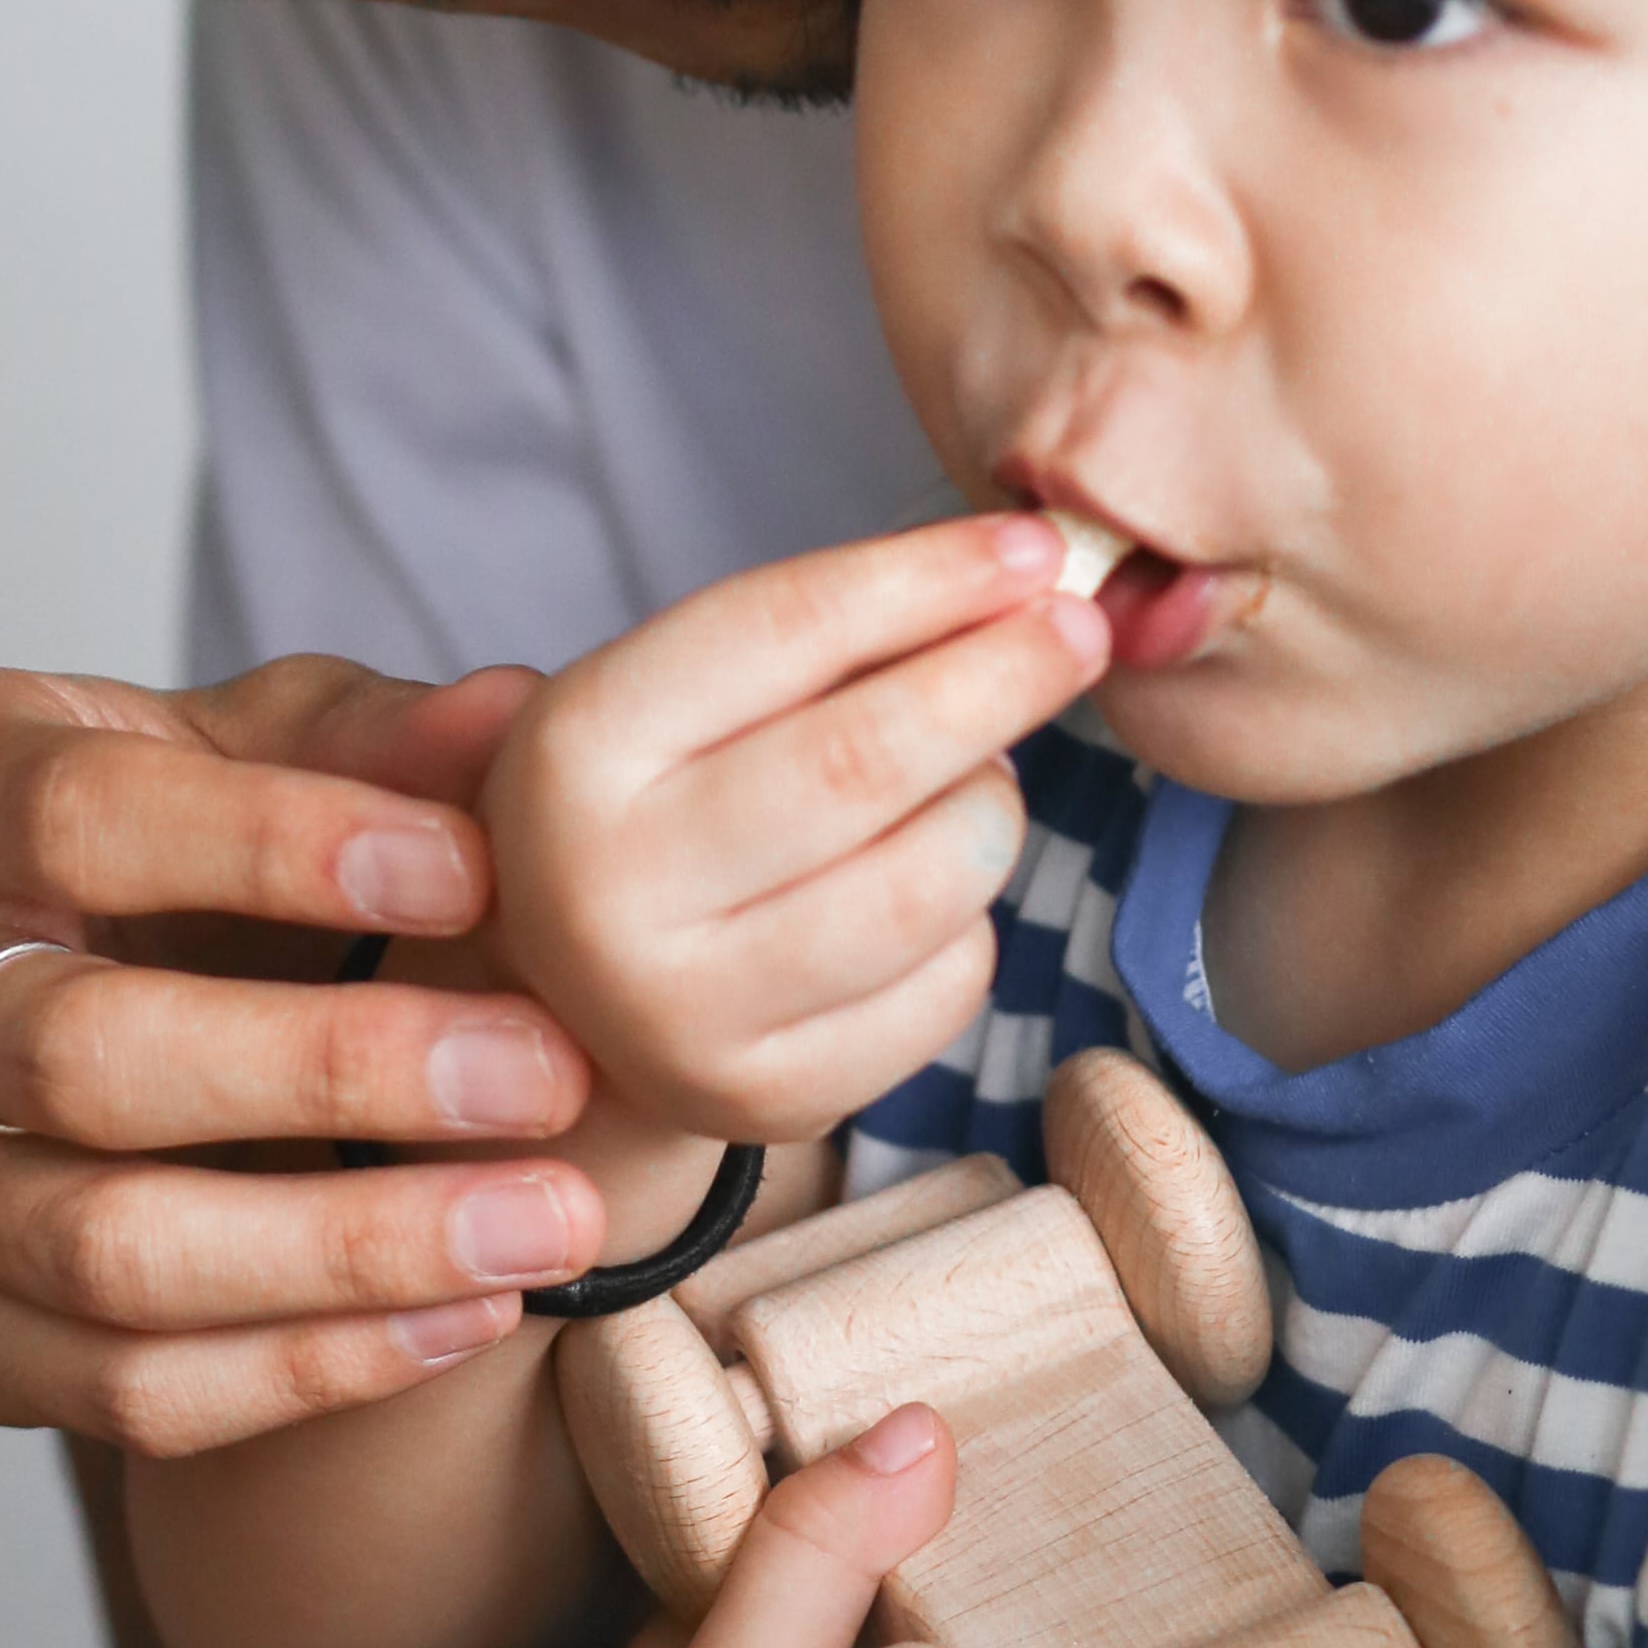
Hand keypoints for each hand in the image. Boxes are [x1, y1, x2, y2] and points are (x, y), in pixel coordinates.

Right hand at [0, 651, 618, 1456]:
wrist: (60, 990)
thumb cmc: (174, 836)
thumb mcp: (258, 741)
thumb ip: (377, 735)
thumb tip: (518, 722)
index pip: (77, 819)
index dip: (278, 845)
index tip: (478, 872)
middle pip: (78, 1059)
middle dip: (335, 1070)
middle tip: (546, 1076)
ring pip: (101, 1254)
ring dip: (350, 1251)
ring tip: (544, 1226)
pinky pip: (117, 1391)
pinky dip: (310, 1365)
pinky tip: (469, 1313)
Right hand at [480, 520, 1107, 1166]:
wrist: (570, 993)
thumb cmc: (662, 796)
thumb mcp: (682, 690)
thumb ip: (824, 626)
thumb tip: (1021, 577)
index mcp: (577, 748)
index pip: (781, 630)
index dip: (926, 578)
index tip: (1031, 550)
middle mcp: (610, 890)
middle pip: (864, 762)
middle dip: (999, 678)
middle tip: (1078, 629)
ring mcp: (688, 1014)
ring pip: (930, 882)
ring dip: (992, 806)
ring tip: (978, 776)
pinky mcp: (772, 1097)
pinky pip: (948, 986)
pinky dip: (974, 916)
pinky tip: (934, 885)